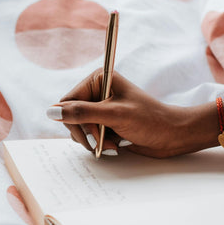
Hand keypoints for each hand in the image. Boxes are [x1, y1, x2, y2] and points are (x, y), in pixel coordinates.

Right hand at [48, 69, 213, 157]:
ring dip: (93, 141)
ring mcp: (101, 108)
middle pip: (71, 117)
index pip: (67, 102)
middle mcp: (98, 91)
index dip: (75, 121)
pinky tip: (115, 146)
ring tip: (112, 144)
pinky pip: (89, 136)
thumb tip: (50, 112)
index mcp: (99, 79)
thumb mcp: (114, 115)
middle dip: (86, 134)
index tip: (91, 135)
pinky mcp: (106, 123)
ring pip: (78, 129)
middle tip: (103, 144)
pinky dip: (99, 144)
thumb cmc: (150, 120)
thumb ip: (81, 113)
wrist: (173, 136)